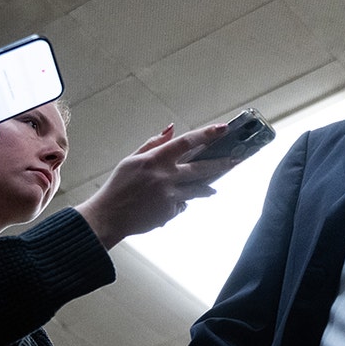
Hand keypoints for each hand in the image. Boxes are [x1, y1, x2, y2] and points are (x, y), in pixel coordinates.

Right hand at [75, 122, 236, 248]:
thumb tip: (171, 128)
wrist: (108, 217)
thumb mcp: (131, 160)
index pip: (186, 142)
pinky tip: (169, 205)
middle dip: (222, 163)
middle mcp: (166, 176)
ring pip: (199, 189)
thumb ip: (153, 144)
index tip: (223, 128)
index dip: (206, 134)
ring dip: (208, 188)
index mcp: (155, 160)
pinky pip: (182, 204)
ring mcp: (170, 195)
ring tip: (213, 189)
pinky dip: (180, 203)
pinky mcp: (170, 212)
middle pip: (201, 168)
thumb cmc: (118, 186)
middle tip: (236, 160)